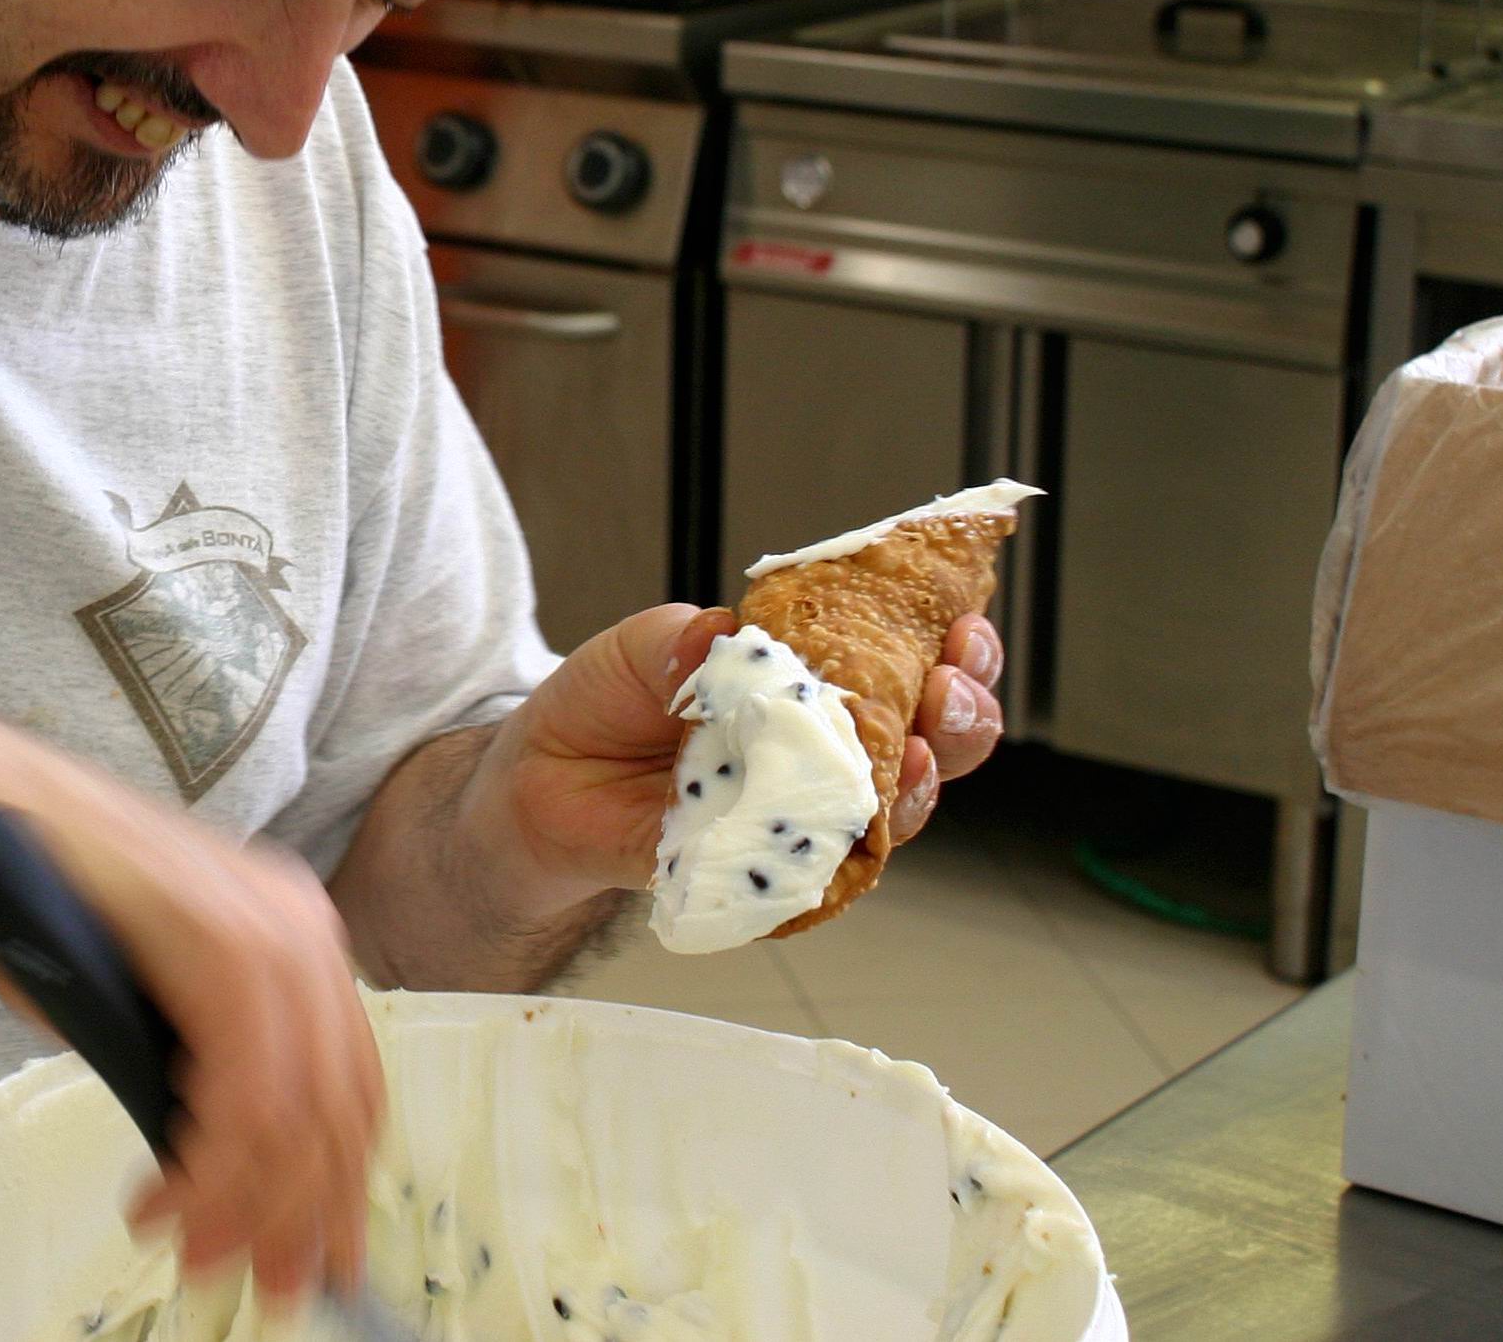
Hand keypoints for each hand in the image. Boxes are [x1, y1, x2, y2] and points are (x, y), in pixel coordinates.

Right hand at [0, 698, 381, 1304]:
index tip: (317, 1262)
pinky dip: (207, 1174)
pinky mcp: (223, 948)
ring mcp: (270, 931)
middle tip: (267, 1291)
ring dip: (246, 1208)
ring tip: (198, 1256)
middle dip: (303, 1217)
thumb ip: (204, 1066)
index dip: (337, 1189)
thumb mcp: (150, 998)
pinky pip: (244, 1101)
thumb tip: (230, 1173)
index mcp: (298, 935)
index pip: (350, 1087)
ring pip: (297, 1117)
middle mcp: (303, 929)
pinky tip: (163, 1206)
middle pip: (339, 1111)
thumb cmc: (40, 905)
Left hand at [469, 606, 1008, 906]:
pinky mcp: (765, 872)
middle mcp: (825, 751)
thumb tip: (722, 638)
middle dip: (965, 714)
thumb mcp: (638, 649)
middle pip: (937, 741)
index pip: (912, 663)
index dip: (955, 650)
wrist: (537, 783)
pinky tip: (849, 828)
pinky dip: (843, 854)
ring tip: (920, 753)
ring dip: (925, 783)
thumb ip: (682, 640)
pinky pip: (823, 876)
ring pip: (898, 810)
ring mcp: (802, 814)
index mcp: (814, 683)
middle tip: (947, 690)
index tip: (962, 626)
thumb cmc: (603, 706)